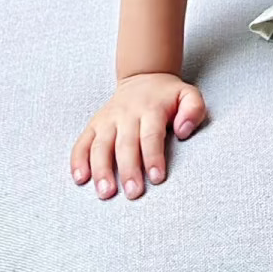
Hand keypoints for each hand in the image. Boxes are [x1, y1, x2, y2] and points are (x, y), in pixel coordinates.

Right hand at [70, 73, 206, 199]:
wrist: (144, 78)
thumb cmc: (169, 96)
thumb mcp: (189, 95)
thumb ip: (193, 109)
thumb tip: (183, 131)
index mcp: (151, 108)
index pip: (151, 135)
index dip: (153, 157)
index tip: (156, 178)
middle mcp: (127, 114)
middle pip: (125, 144)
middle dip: (128, 170)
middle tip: (133, 193)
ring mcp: (108, 119)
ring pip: (101, 145)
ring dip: (101, 170)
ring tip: (106, 192)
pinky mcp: (94, 125)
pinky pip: (82, 142)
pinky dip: (78, 160)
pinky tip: (80, 179)